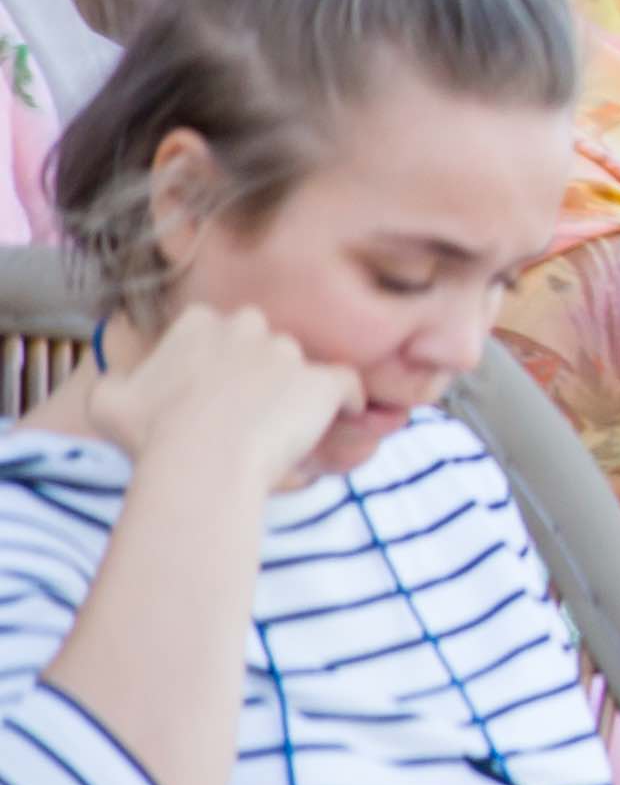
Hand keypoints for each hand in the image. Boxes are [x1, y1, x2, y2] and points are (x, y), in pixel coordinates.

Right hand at [51, 305, 353, 511]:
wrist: (200, 462)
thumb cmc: (150, 435)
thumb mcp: (106, 402)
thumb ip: (114, 382)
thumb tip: (120, 384)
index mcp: (198, 322)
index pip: (213, 329)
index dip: (213, 362)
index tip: (208, 391)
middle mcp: (246, 326)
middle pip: (258, 342)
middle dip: (254, 369)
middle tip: (244, 410)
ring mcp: (288, 352)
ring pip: (297, 367)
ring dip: (292, 391)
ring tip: (280, 428)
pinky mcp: (323, 381)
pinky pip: (346, 384)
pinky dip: (348, 400)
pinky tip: (343, 417)